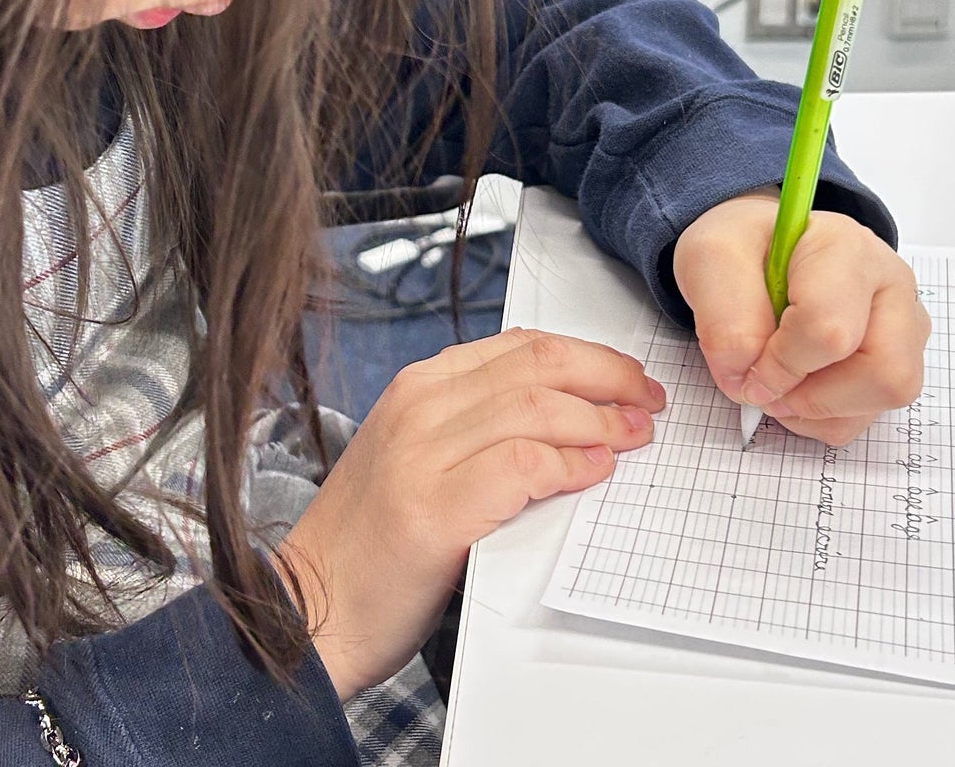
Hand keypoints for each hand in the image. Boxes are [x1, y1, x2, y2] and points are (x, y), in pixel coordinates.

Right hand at [277, 328, 664, 697]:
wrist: (307, 609)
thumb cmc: (371, 542)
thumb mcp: (418, 455)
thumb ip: (477, 424)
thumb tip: (568, 412)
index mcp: (419, 386)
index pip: (520, 345)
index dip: (588, 356)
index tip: (627, 377)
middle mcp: (419, 405)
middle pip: (537, 363)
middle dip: (607, 376)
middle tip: (648, 401)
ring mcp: (422, 454)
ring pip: (536, 406)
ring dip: (600, 420)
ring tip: (634, 436)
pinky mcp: (433, 509)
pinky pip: (521, 465)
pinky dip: (568, 462)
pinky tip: (594, 470)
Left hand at [672, 192, 928, 445]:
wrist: (760, 249)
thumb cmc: (745, 248)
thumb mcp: (710, 257)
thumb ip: (724, 317)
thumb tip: (747, 378)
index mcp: (845, 247)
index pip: (831, 329)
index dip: (782, 364)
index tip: (748, 365)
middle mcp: (890, 285)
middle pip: (885, 373)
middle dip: (813, 396)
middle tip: (766, 384)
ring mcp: (903, 325)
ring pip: (883, 399)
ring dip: (815, 409)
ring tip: (777, 379)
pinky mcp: (898, 360)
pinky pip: (866, 415)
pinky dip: (821, 418)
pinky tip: (795, 385)